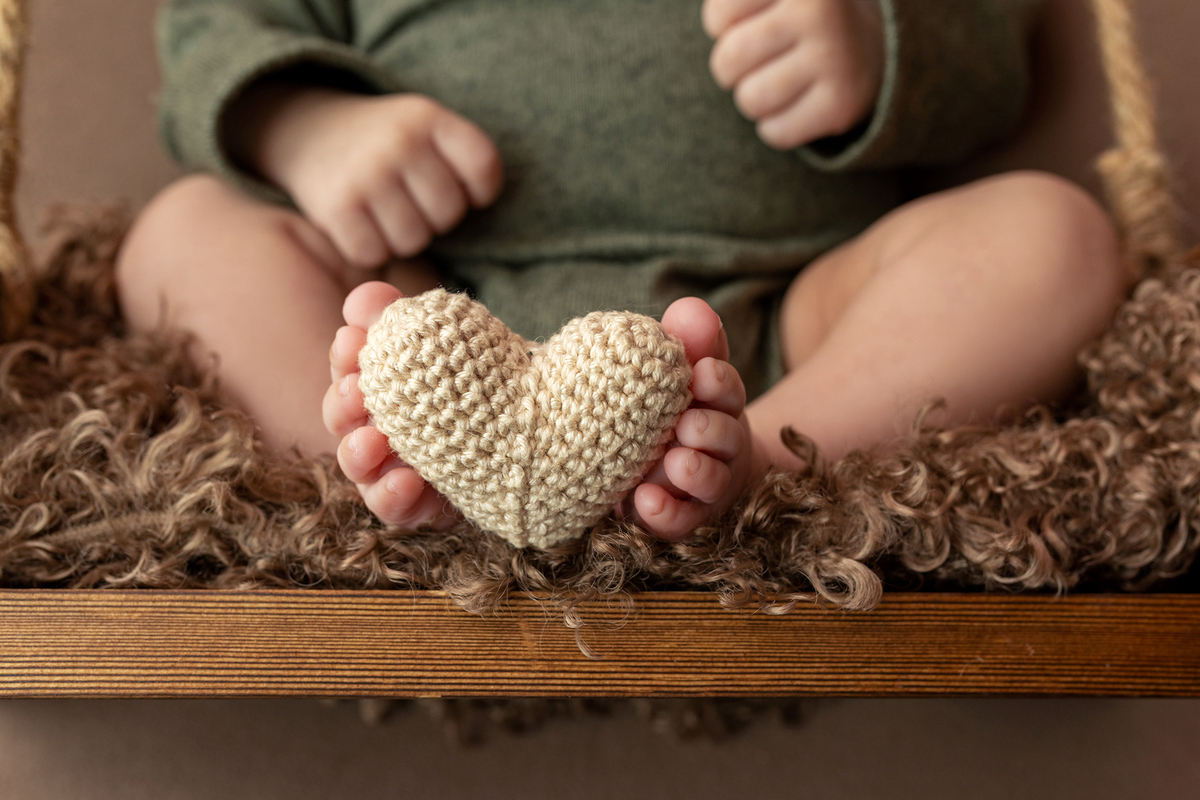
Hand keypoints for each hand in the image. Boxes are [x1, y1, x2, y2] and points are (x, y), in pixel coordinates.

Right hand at [229, 86, 502, 271]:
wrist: (307, 129)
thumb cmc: (384, 141)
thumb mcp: (424, 126)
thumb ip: (461, 158)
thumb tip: (480, 208)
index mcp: (428, 118)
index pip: (484, 168)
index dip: (480, 191)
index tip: (462, 188)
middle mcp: (399, 141)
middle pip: (448, 214)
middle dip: (434, 216)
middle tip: (411, 200)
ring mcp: (366, 174)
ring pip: (413, 241)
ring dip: (402, 236)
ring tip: (385, 211)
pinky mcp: (336, 207)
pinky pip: (374, 255)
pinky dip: (369, 248)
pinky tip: (361, 223)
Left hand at [703, 0, 884, 149]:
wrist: (867, 40)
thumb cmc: (795, 13)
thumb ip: (736, 8)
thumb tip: (726, 58)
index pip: (718, 17)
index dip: (724, 27)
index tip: (751, 21)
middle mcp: (818, 11)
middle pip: (729, 61)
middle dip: (731, 67)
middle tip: (759, 58)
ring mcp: (834, 57)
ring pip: (750, 100)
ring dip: (753, 97)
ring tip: (777, 80)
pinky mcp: (842, 102)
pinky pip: (776, 133)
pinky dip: (776, 126)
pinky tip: (796, 103)